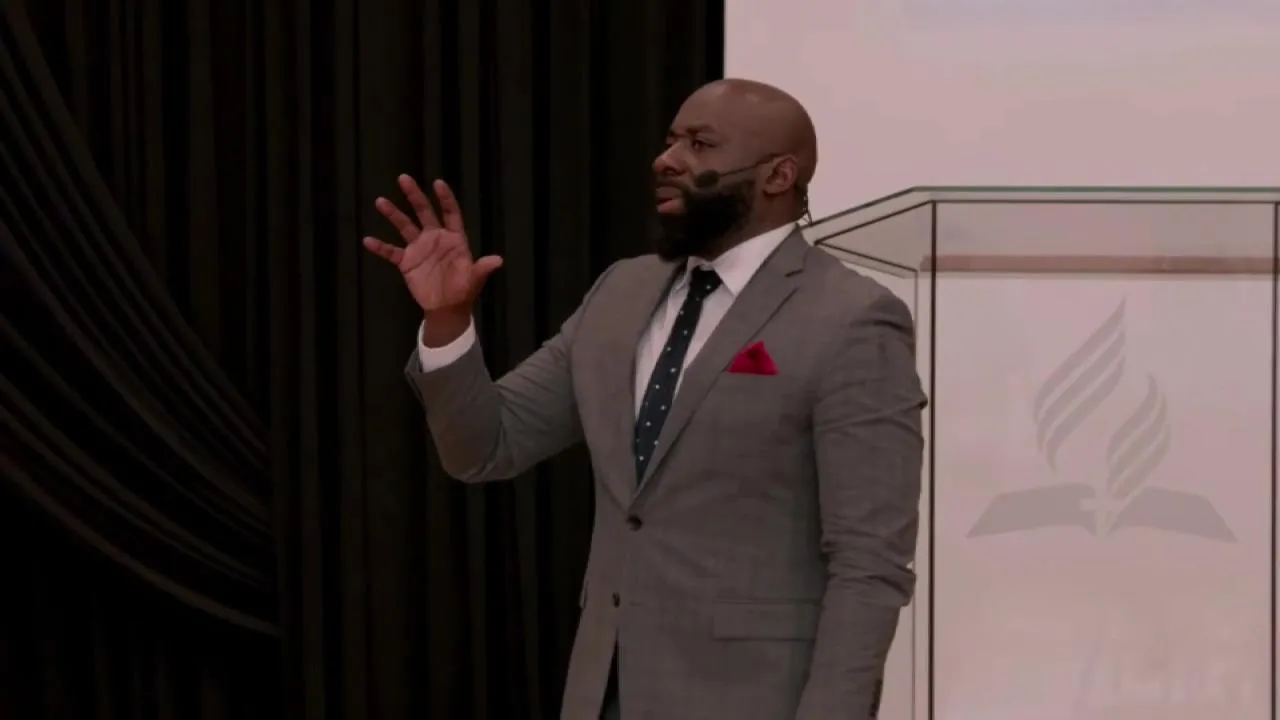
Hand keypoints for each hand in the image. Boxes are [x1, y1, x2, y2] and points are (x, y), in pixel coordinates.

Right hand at [362, 175, 502, 316]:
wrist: (447, 308)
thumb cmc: (463, 291)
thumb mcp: (474, 280)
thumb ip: (482, 268)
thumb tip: (498, 260)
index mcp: (454, 239)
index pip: (451, 213)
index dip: (445, 199)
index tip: (437, 183)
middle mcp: (435, 238)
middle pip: (424, 212)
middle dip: (414, 196)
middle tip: (403, 178)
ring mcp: (419, 248)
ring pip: (405, 227)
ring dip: (393, 214)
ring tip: (381, 201)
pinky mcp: (407, 262)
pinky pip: (391, 252)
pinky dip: (380, 247)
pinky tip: (368, 240)